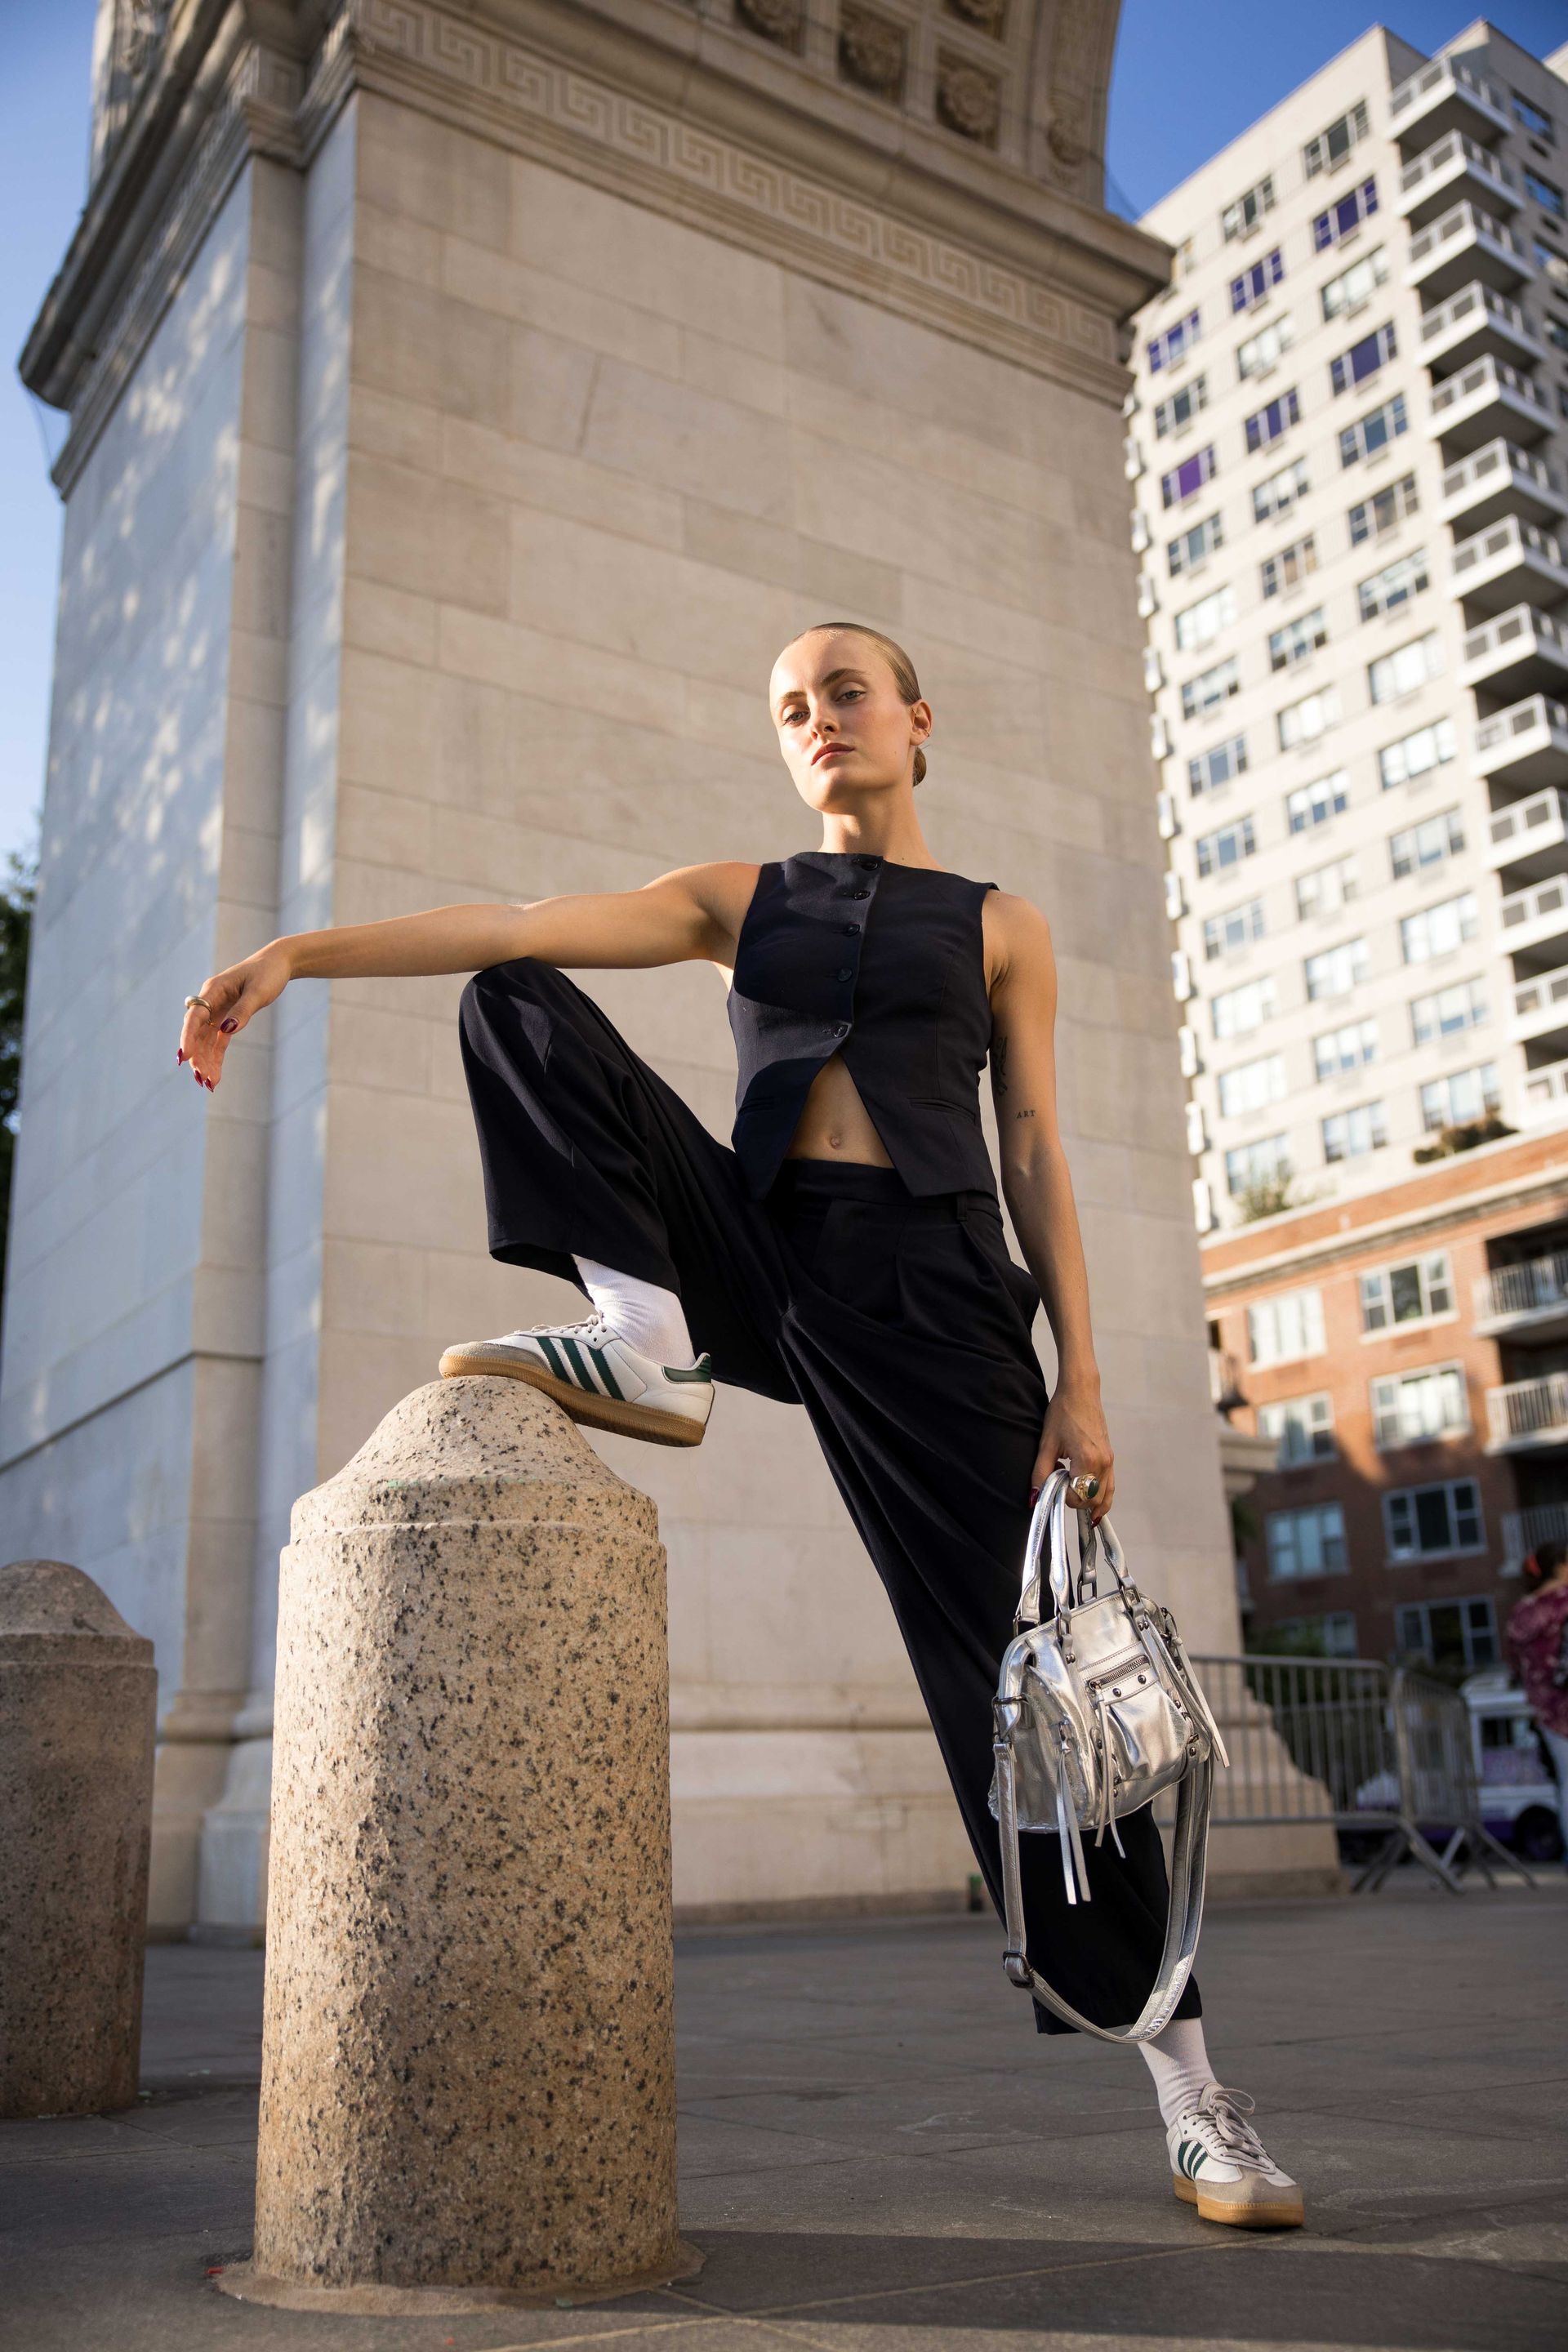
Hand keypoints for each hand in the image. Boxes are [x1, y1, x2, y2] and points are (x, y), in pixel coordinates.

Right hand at [176, 942, 291, 1090]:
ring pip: (206, 1041)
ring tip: (208, 1084)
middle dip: (197, 1056)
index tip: (184, 1057)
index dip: (188, 1037)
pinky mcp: (227, 1019)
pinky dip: (216, 1058)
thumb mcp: (258, 992)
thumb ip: (243, 1011)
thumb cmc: (268, 973)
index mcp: (213, 990)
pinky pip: (218, 1042)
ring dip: (205, 1061)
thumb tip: (227, 1030)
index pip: (195, 1016)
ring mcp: (218, 1012)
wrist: (278, 964)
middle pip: (197, 1032)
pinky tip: (214, 1077)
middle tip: (200, 1078)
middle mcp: (211, 1002)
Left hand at [1030, 1381, 1113, 1523]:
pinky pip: (1110, 1486)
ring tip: (1071, 1490)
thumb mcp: (1046, 1444)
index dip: (1062, 1496)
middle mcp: (1103, 1463)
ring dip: (1087, 1500)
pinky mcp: (1110, 1458)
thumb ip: (1040, 1473)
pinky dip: (1100, 1496)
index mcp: (1087, 1460)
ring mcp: (1109, 1461)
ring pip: (1103, 1497)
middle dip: (1074, 1499)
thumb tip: (1034, 1497)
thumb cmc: (1063, 1413)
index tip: (1052, 1482)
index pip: (1077, 1497)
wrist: (1080, 1392)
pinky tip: (1089, 1500)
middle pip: (1092, 1501)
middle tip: (1060, 1483)